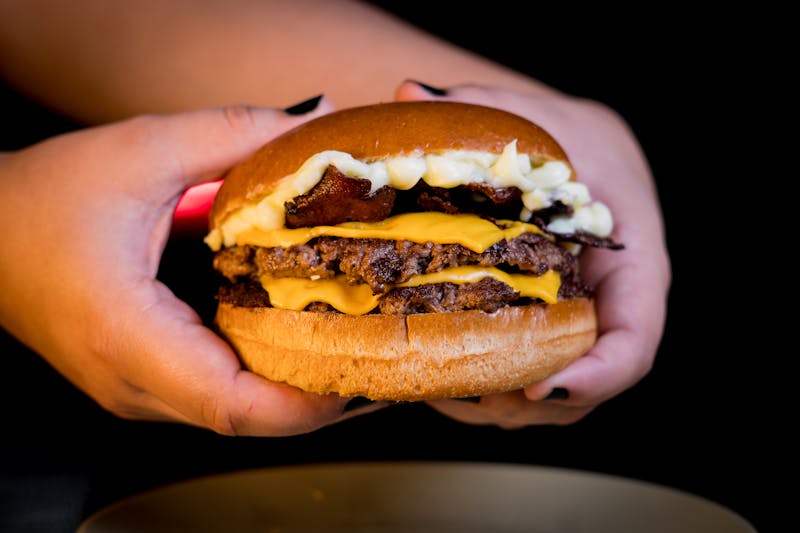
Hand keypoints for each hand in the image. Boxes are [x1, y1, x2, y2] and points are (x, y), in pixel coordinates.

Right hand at [0, 99, 381, 435]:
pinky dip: (264, 372)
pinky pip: (217, 393)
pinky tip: (297, 334)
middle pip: (248, 415)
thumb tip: (309, 132)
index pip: (235, 405)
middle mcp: (132, 383)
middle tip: (377, 342)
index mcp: (127, 336)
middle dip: (320, 388)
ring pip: (236, 411)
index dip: (310, 400)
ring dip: (295, 383)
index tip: (364, 365)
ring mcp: (135, 390)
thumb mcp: (141, 151)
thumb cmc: (44, 197)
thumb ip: (231, 137)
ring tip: (350, 336)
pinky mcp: (141, 381)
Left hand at [395, 81, 670, 426]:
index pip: (635, 337)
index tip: (542, 385)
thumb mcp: (536, 117)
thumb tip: (407, 94)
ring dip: (501, 405)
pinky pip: (533, 379)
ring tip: (437, 393)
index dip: (597, 373)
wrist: (584, 155)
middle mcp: (613, 306)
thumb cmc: (571, 138)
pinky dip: (492, 392)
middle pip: (589, 384)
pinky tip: (439, 378)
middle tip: (458, 396)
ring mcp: (584, 325)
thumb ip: (478, 108)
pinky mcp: (554, 332)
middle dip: (526, 401)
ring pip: (558, 395)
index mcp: (632, 260)